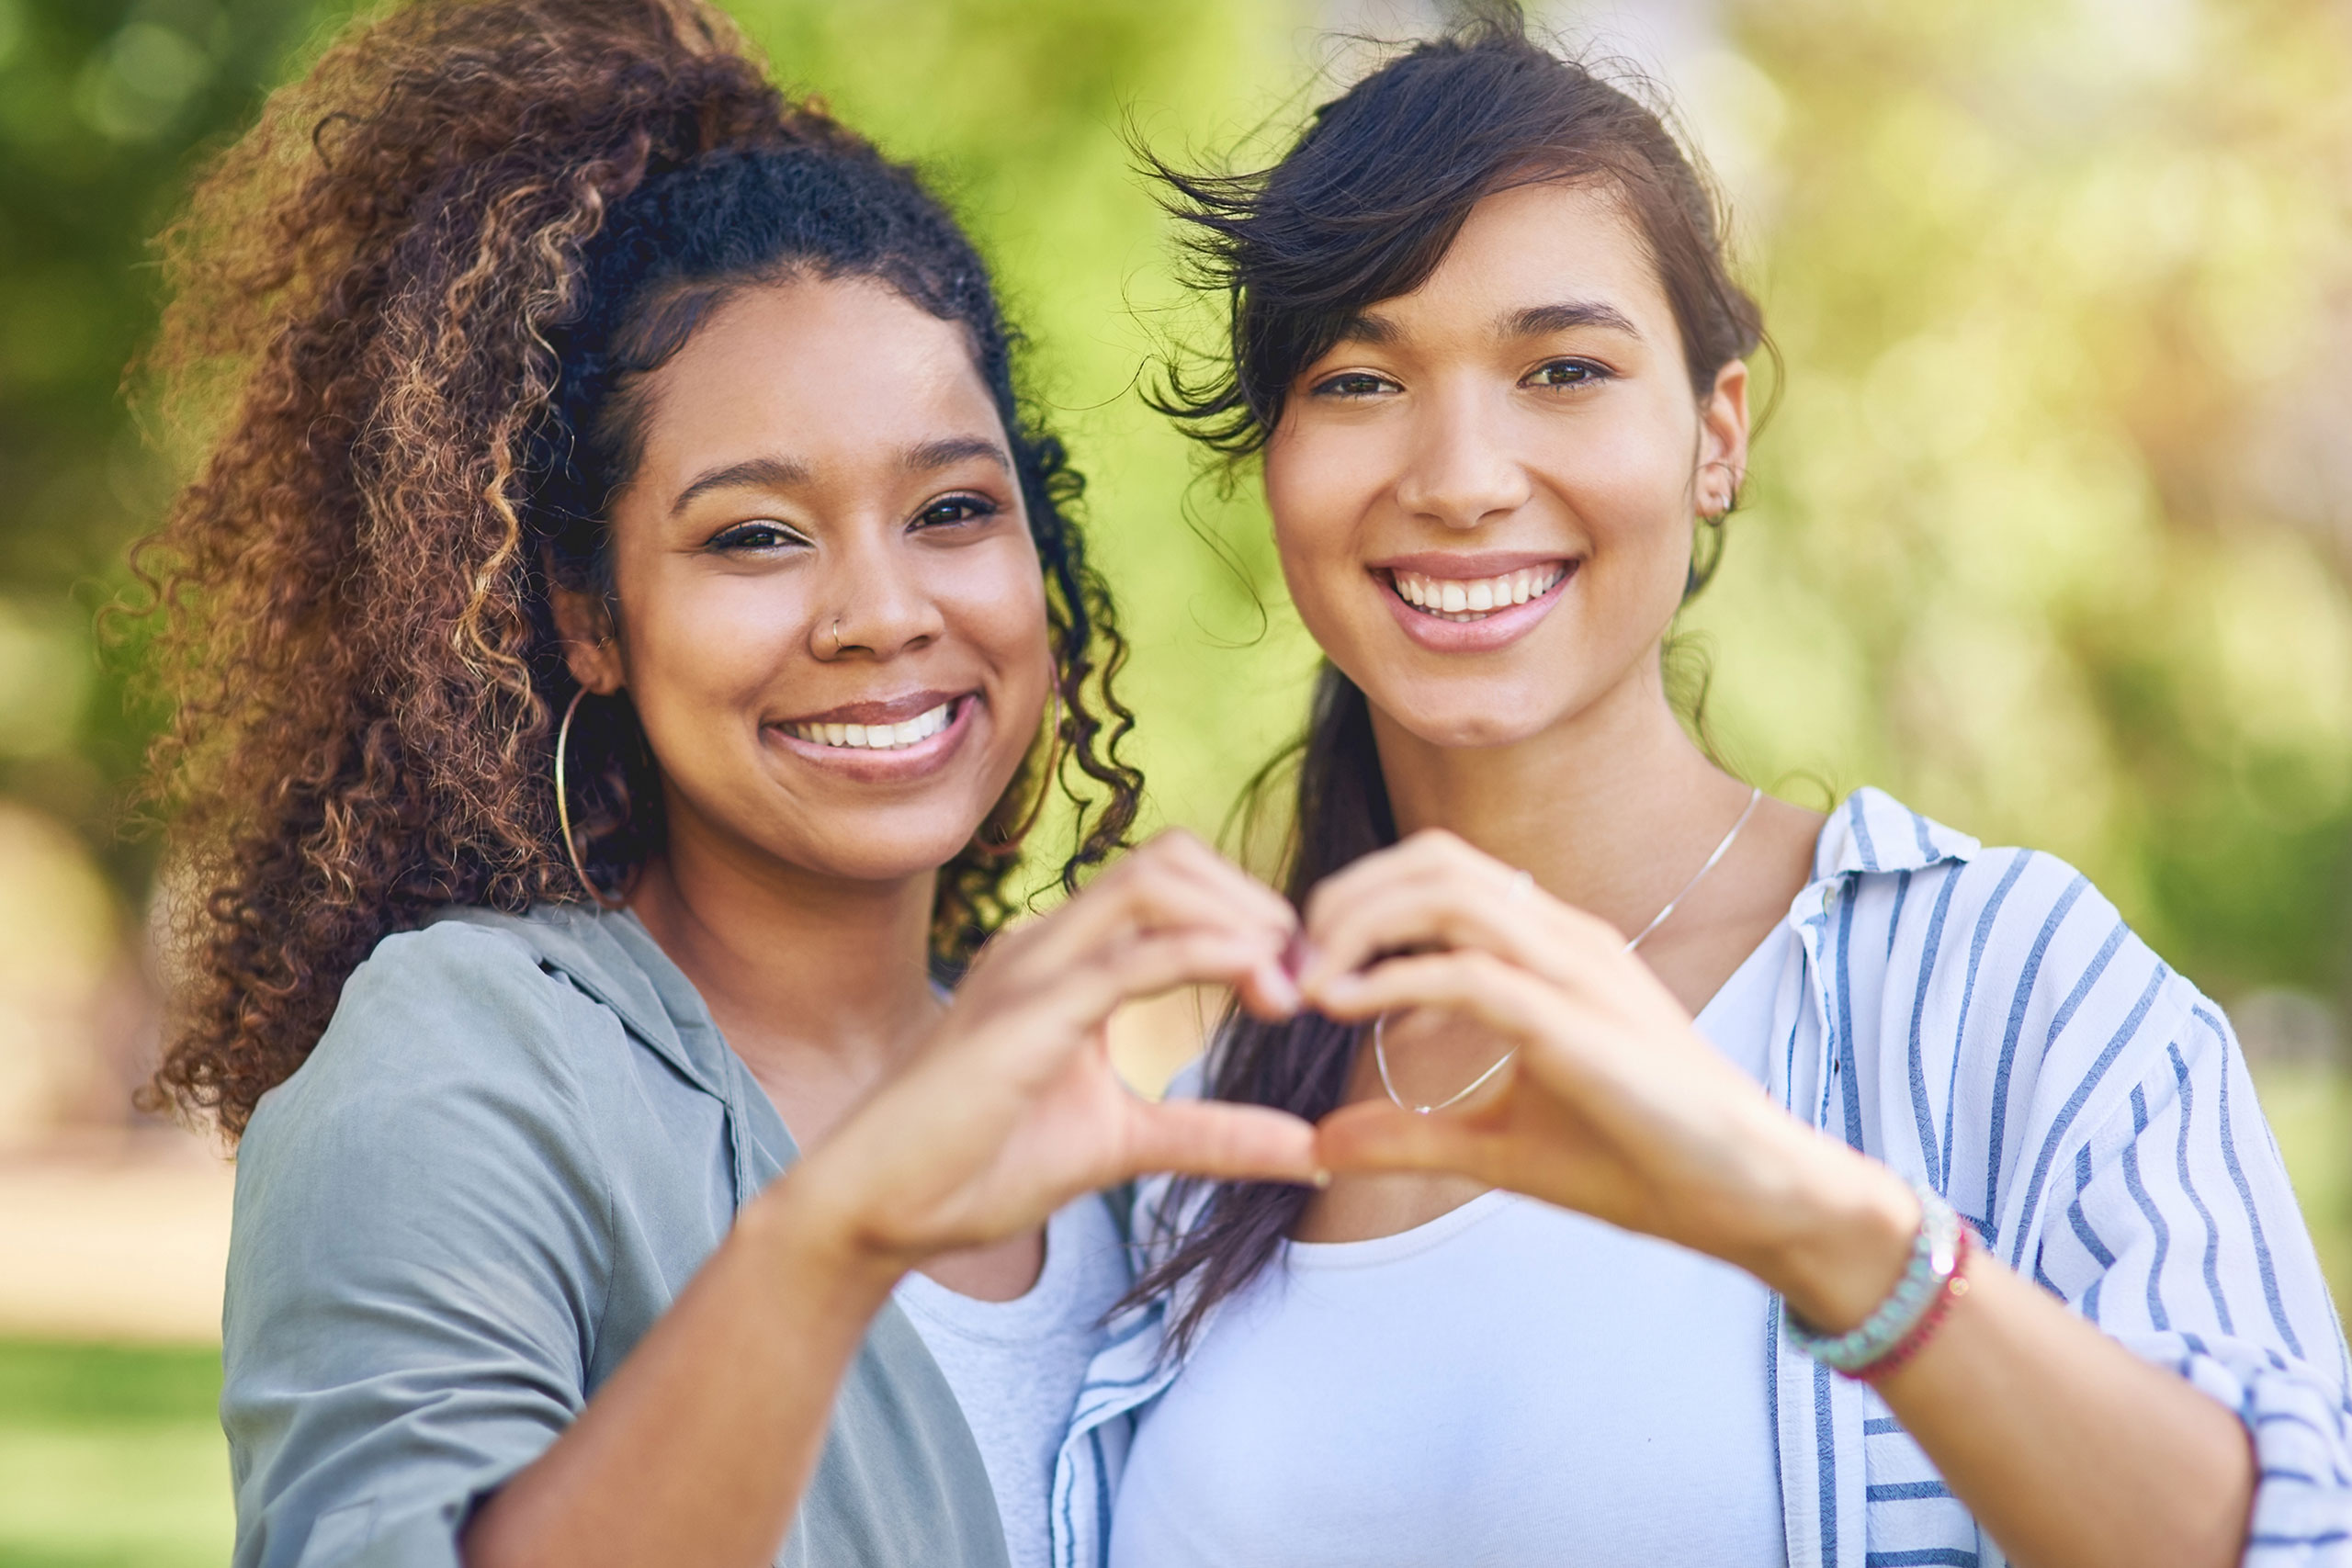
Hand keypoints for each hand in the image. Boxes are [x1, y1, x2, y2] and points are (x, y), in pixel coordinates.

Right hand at [782, 830, 1320, 1279]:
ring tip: (1284, 992)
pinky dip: (1205, 957)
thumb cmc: (973, 1169)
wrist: (873, 1213)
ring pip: (1153, 882)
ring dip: (1238, 920)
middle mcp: (1045, 944)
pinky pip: (1126, 958)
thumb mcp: (1121, 1147)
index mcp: (1063, 960)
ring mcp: (1029, 969)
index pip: (1171, 883)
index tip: (1298, 988)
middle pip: (1170, 859)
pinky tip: (1256, 985)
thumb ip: (1210, 1136)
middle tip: (1303, 984)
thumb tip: (1308, 1147)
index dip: (1247, 915)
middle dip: (1253, 902)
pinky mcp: (1023, 1016)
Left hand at [1294, 830, 1913, 1327]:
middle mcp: (1566, 937)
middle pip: (1433, 860)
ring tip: (1306, 980)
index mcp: (1553, 948)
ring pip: (1448, 890)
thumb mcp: (1500, 1149)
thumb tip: (1321, 1145)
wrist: (1755, 1200)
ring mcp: (1580, 970)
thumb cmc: (1646, 1164)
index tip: (1301, 964)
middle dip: (1344, 896)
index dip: (1358, 900)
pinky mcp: (1582, 1023)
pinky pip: (1471, 971)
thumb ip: (1411, 1135)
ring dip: (1359, 923)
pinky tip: (1341, 1008)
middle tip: (1286, 961)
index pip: (1440, 873)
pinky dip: (1393, 979)